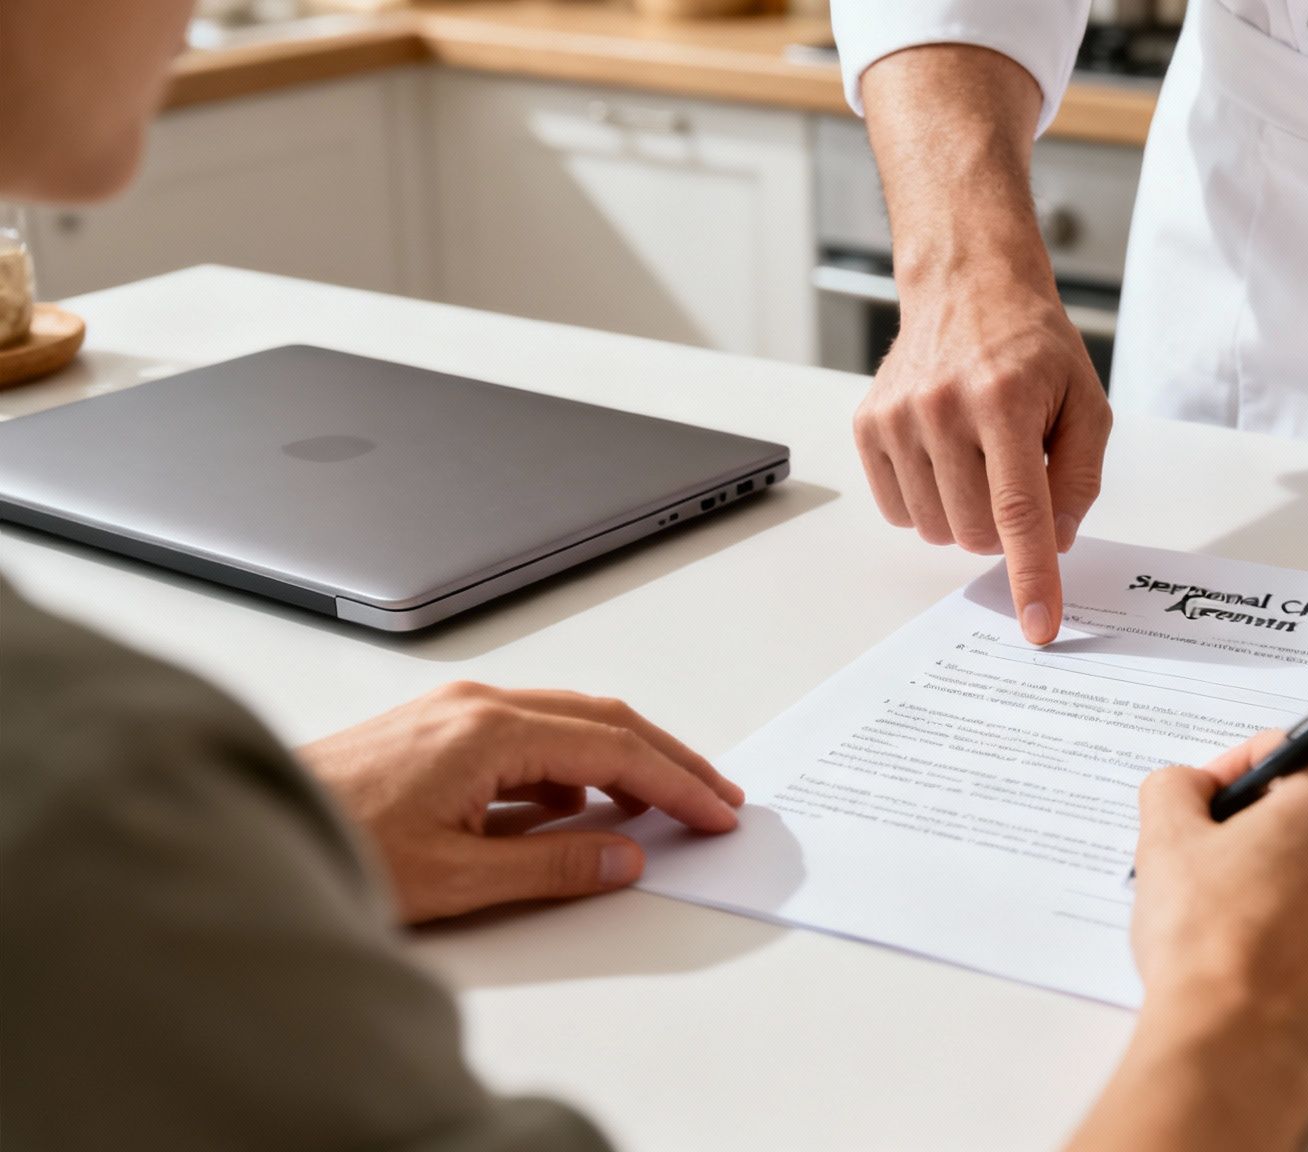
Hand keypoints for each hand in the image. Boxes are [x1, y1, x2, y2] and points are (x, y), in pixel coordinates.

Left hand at [298, 682, 743, 923]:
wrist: (252, 829)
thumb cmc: (334, 847)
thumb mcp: (457, 877)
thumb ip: (552, 863)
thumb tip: (624, 854)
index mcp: (488, 732)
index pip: (613, 751)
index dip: (675, 784)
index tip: (717, 811)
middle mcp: (475, 706)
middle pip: (603, 720)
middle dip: (668, 759)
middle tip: (717, 796)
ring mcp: (453, 712)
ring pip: (568, 721)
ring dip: (623, 759)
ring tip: (664, 803)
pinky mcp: (436, 730)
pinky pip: (529, 735)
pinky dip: (573, 764)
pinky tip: (579, 805)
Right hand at [854, 271, 1112, 645]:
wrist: (967, 287)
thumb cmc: (1031, 347)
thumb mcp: (1086, 402)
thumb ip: (1081, 478)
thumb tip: (1056, 543)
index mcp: (1006, 401)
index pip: (1019, 511)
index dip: (1030, 576)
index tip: (1038, 626)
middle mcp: (944, 408)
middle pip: (976, 531)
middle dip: (1006, 528)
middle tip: (1017, 478)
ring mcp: (898, 417)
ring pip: (935, 529)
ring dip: (966, 516)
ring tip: (980, 459)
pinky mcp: (868, 425)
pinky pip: (899, 511)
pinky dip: (929, 503)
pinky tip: (945, 460)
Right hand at [1080, 733, 1307, 1151]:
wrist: (1238, 1045)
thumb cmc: (1209, 943)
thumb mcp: (1166, 838)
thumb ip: (1176, 787)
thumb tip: (1188, 786)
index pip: (1282, 753)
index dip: (1230, 774)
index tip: (1203, 805)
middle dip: (1264, 826)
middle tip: (1212, 862)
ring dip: (1289, 875)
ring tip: (1236, 913)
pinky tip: (1266, 949)